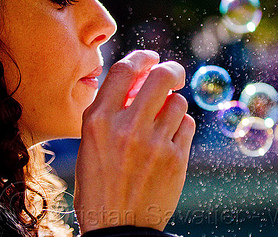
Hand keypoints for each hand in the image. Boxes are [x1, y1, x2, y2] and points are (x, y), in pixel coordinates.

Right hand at [74, 50, 195, 232]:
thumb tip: (139, 82)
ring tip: (165, 119)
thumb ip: (110, 112)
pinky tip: (171, 138)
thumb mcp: (90, 145)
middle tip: (173, 74)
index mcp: (98, 121)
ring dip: (174, 104)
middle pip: (161, 76)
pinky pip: (187, 125)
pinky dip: (181, 126)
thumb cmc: (100, 184)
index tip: (151, 57)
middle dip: (171, 70)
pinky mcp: (175, 158)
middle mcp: (126, 127)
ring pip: (178, 102)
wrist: (117, 228)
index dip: (142, 57)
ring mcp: (154, 143)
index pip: (124, 70)